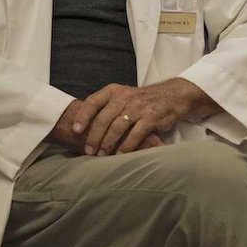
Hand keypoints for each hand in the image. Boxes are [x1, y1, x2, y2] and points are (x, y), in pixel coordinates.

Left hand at [77, 78, 221, 155]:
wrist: (171, 95)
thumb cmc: (140, 101)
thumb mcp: (122, 97)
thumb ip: (105, 108)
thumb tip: (82, 127)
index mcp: (114, 91)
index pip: (93, 101)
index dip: (82, 116)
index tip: (75, 130)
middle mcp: (125, 97)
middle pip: (104, 118)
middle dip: (94, 136)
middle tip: (88, 150)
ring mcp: (139, 107)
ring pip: (118, 126)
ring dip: (107, 143)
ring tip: (101, 155)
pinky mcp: (151, 118)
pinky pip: (136, 134)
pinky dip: (126, 146)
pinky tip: (120, 155)